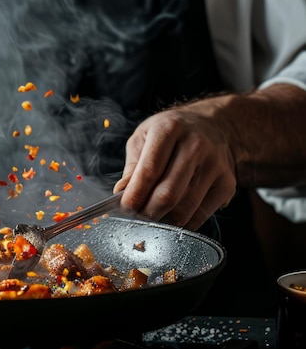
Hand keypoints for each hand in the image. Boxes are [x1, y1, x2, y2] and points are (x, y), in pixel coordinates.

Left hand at [114, 97, 236, 229]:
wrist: (213, 124)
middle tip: (135, 217)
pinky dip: (182, 224)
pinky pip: (201, 215)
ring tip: (150, 217)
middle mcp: (195, 146)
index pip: (150, 170)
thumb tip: (121, 193)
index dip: (135, 194)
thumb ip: (133, 165)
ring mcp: (214, 166)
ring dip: (163, 221)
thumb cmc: (171, 132)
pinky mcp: (227, 184)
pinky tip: (171, 217)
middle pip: (169, 194)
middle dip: (147, 212)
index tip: (124, 208)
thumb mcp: (145, 136)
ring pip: (185, 209)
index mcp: (169, 129)